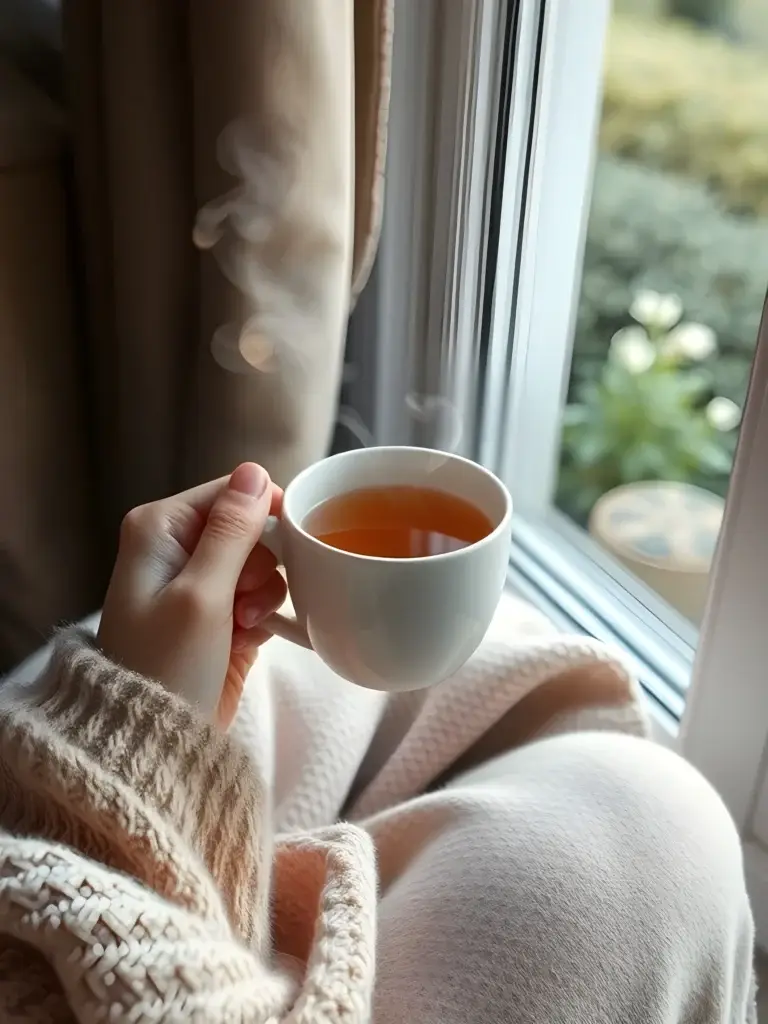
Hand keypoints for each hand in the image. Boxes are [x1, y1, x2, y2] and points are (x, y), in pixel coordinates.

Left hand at [97, 463, 287, 728]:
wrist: (153, 740)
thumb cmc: (166, 666)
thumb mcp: (201, 594)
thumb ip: (232, 531)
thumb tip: (255, 470)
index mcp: (160, 528)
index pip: (231, 492)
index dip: (266, 515)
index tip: (287, 547)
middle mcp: (176, 549)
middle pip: (251, 528)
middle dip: (260, 565)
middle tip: (241, 603)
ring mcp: (198, 584)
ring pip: (262, 564)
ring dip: (263, 595)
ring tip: (241, 627)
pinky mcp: (219, 616)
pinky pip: (260, 596)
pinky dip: (261, 616)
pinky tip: (244, 639)